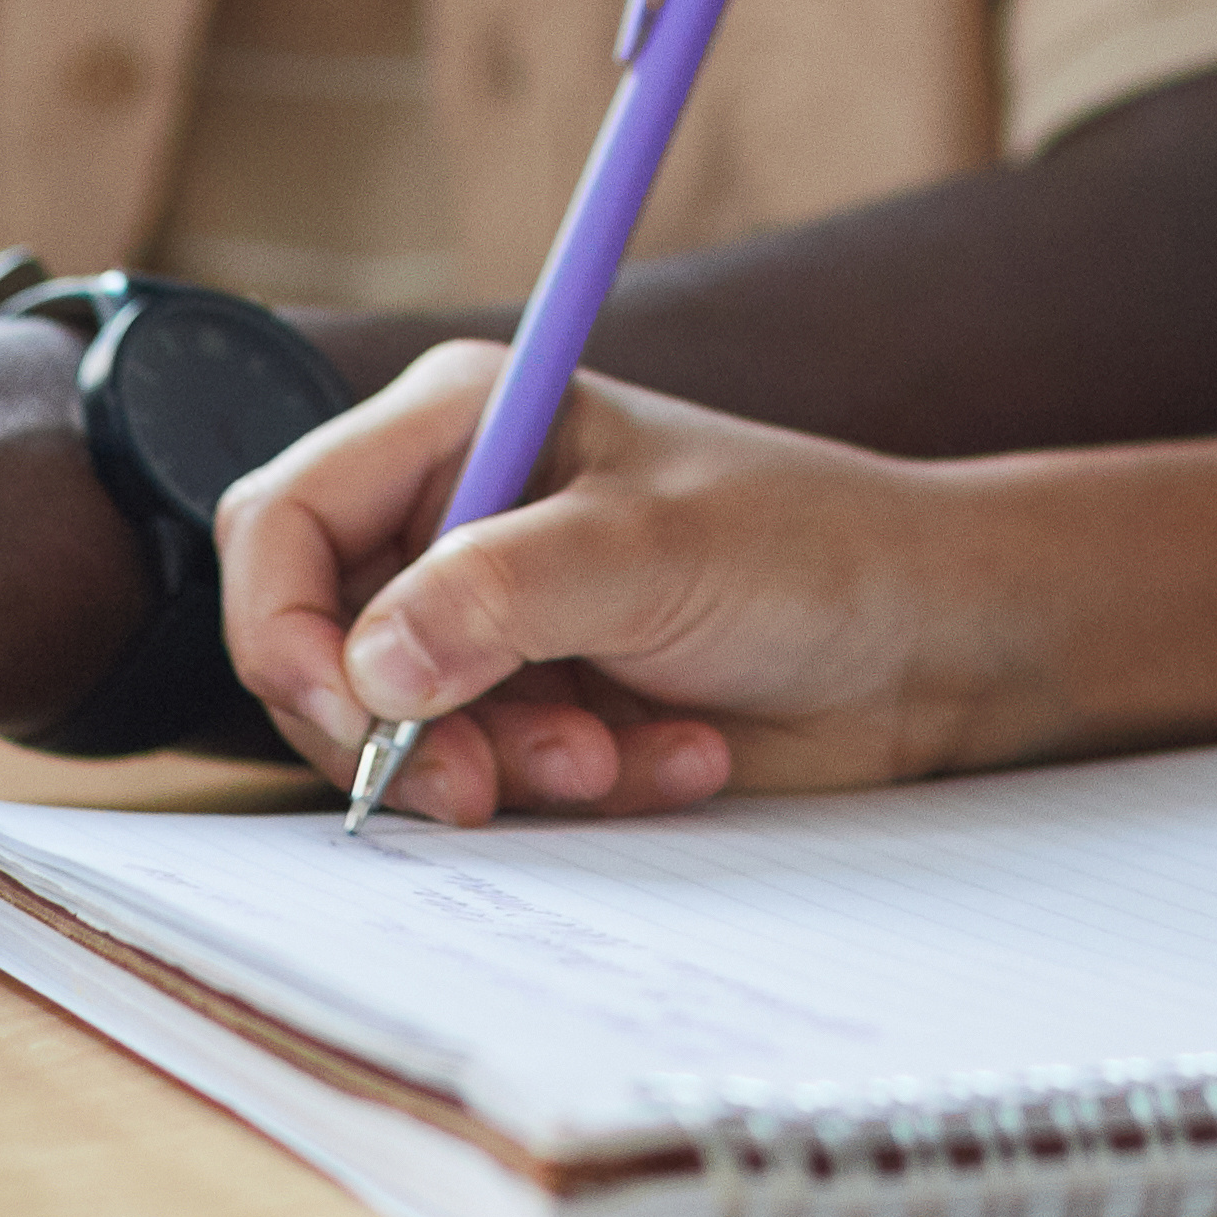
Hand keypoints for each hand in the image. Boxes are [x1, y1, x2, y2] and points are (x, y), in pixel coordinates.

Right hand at [215, 341, 999, 825]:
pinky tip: (674, 759)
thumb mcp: (654, 552)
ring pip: (397, 734)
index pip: (285, 521)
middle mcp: (455, 518)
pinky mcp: (539, 711)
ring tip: (620, 757)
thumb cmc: (813, 550)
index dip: (286, 628)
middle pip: (317, 645)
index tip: (357, 715)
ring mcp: (492, 623)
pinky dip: (573, 791)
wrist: (932, 646)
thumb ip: (501, 595)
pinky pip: (486, 782)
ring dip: (508, 768)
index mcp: (458, 426)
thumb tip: (370, 667)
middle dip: (399, 730)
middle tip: (484, 784)